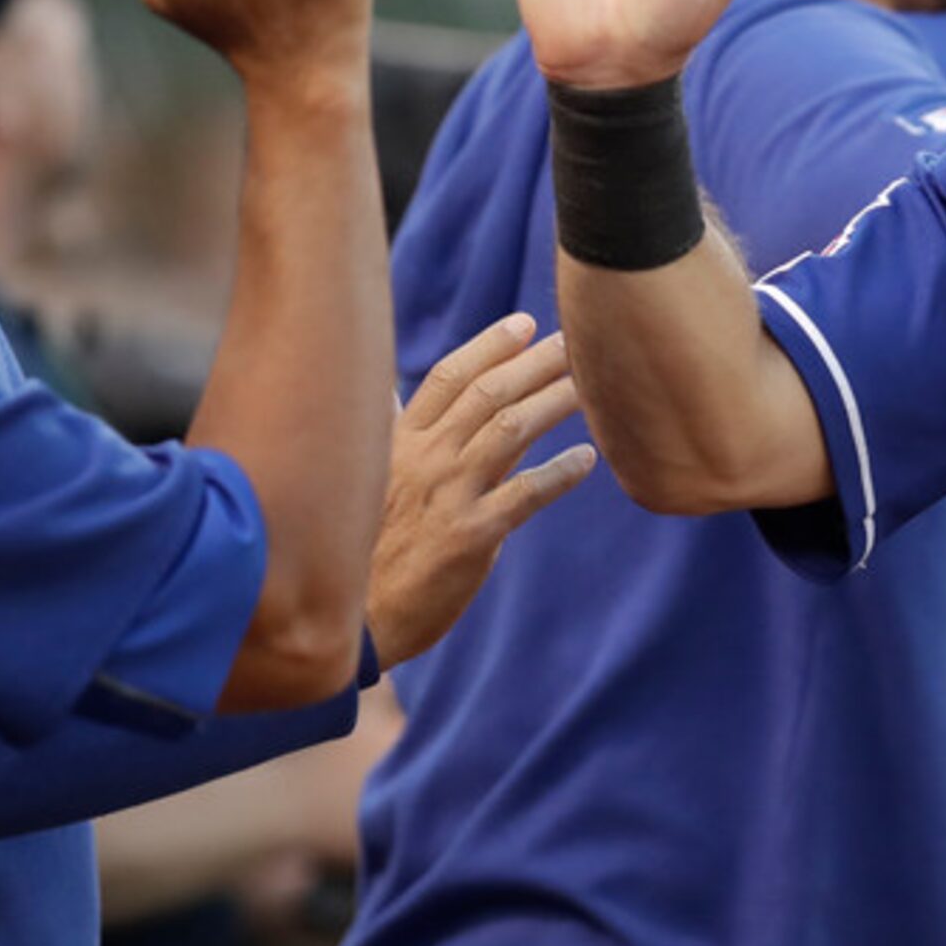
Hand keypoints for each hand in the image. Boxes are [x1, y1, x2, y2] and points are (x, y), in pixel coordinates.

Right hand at [366, 314, 597, 666]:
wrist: (356, 620)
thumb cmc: (365, 552)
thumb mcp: (372, 483)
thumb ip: (399, 440)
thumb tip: (401, 397)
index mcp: (398, 442)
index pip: (448, 377)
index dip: (489, 346)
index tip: (525, 324)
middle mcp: (422, 458)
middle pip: (487, 393)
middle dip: (534, 362)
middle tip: (574, 342)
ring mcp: (447, 494)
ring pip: (510, 428)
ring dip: (554, 401)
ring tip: (589, 386)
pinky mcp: (470, 535)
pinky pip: (527, 492)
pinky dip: (561, 472)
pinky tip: (588, 460)